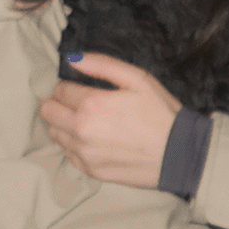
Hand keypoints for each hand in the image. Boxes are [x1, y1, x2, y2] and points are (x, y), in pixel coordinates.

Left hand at [39, 54, 181, 188]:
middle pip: (47, 111)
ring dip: (64, 124)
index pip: (59, 90)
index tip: (83, 89)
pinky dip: (74, 144)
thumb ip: (101, 65)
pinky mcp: (90, 170)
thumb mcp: (138, 79)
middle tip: (79, 104)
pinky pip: (67, 153)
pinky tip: (95, 140)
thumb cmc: (162, 113)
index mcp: (91, 105)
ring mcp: (84, 154)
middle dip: (59, 103)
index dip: (69, 86)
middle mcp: (81, 131)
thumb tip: (72, 58)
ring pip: (54, 133)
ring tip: (88, 122)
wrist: (181, 154)